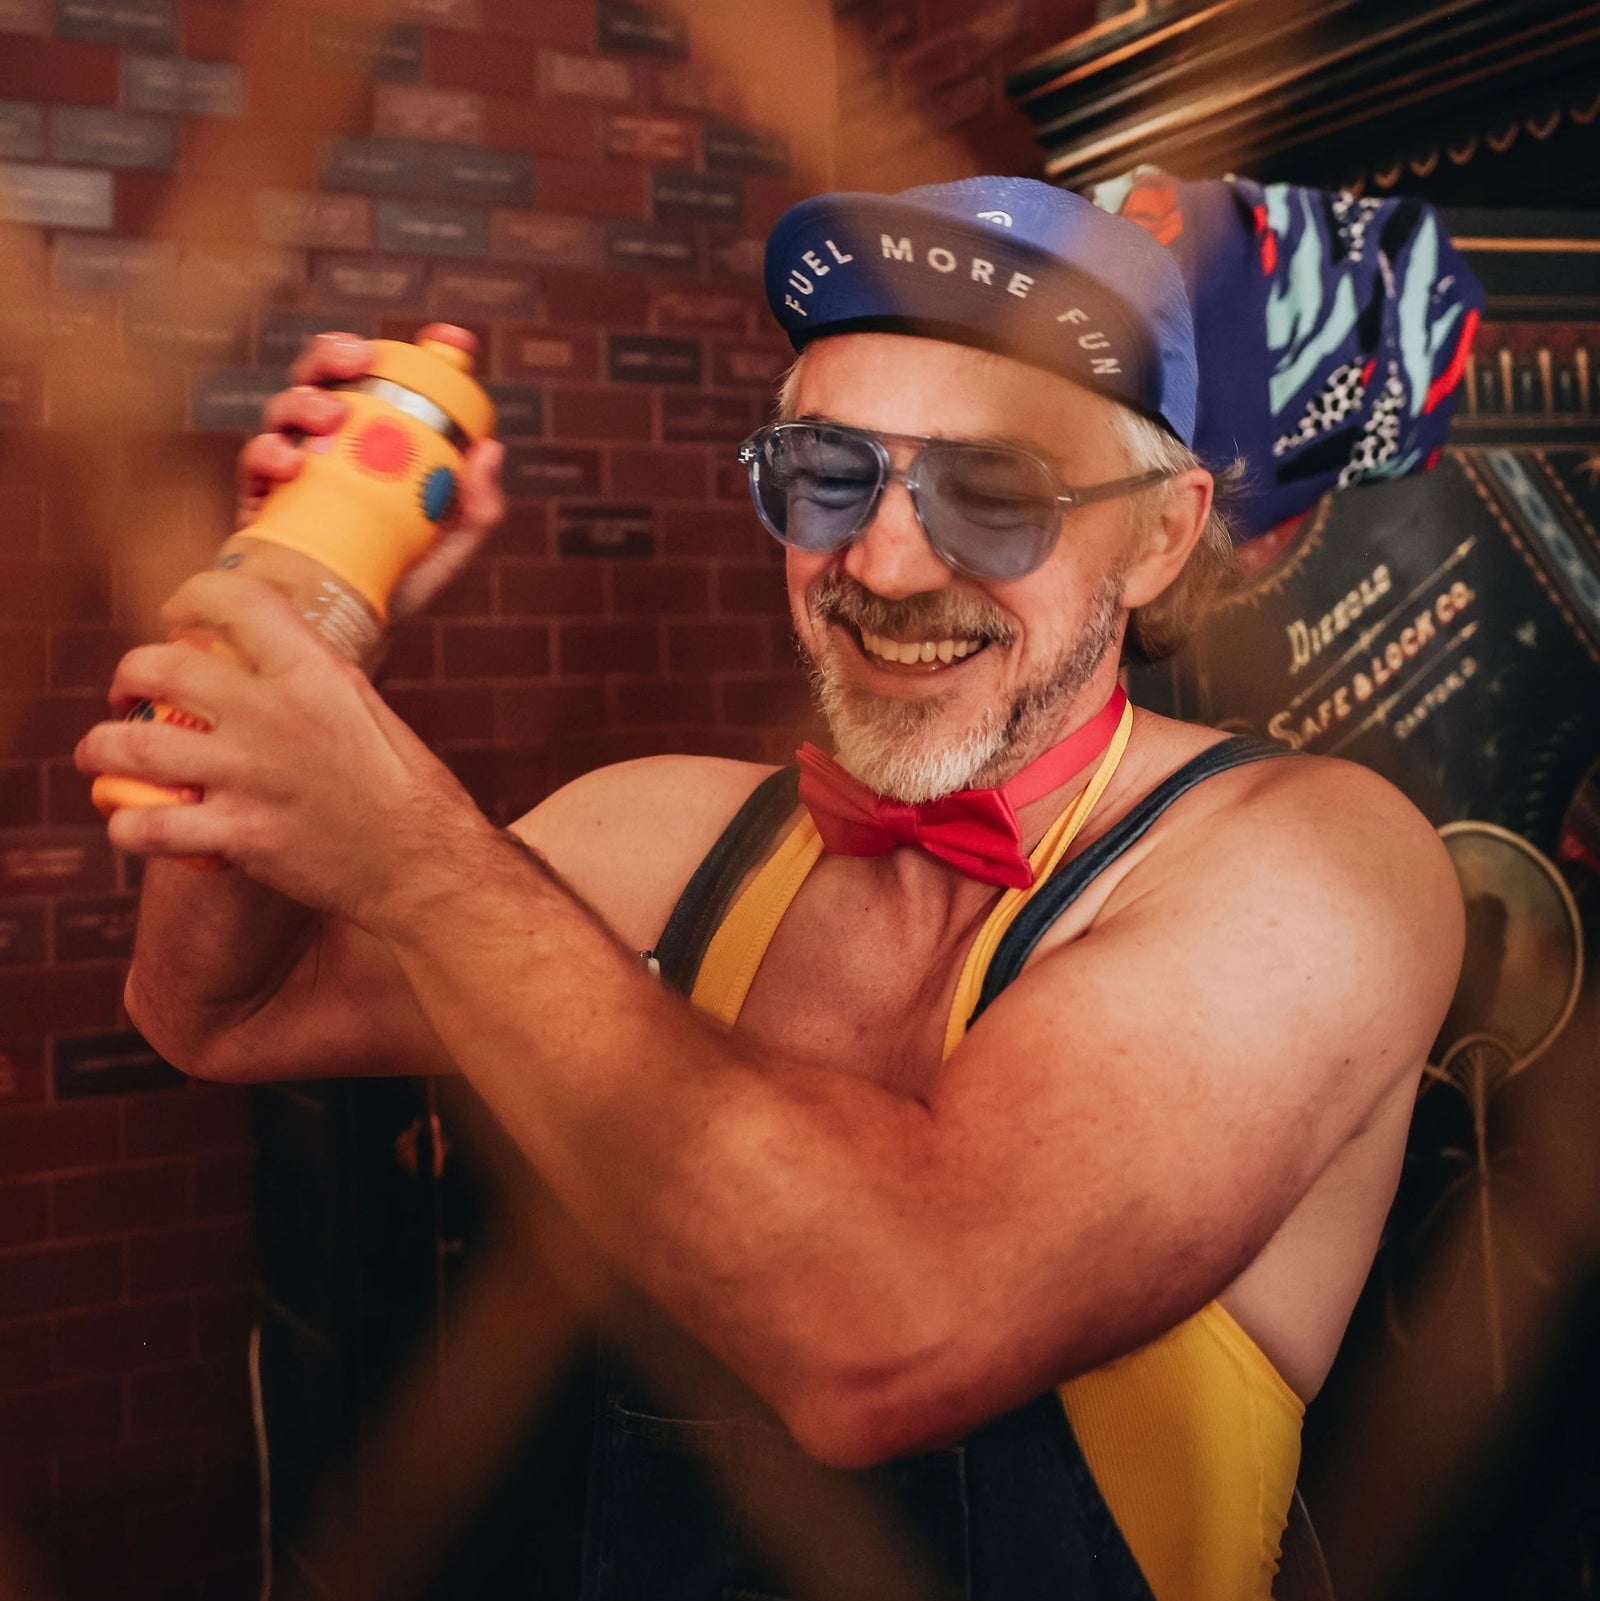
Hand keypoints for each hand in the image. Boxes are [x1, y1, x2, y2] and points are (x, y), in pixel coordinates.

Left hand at [76, 570, 500, 928]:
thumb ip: (313, 678)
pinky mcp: (239, 836)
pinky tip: (132, 823)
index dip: (190, 596)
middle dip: (126, 676)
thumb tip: (281, 648)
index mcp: (313, 672)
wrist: (424, 866)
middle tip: (126, 694)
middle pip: (157, 667)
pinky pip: (146, 825)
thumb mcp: (367, 709)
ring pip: (129, 743)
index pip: (232, 599)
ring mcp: (251, 776)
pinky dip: (126, 825)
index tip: (177, 613)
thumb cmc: (407, 790)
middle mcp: (275, 714)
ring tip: (98, 755)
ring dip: (98, 747)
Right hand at [238, 323, 506, 623]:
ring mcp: (290, 469)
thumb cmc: (392, 585)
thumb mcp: (444, 550)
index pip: (389, 386)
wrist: (339, 639)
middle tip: (359, 359)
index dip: (418, 354)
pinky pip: (254, 463)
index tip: (449, 339)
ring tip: (329, 415)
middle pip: (325, 378)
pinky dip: (268, 452)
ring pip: (285, 409)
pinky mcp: (256, 501)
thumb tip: (490, 452)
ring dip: (304, 399)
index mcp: (372, 446)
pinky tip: (289, 462)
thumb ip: (473, 510)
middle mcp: (328, 446)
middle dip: (335, 354)